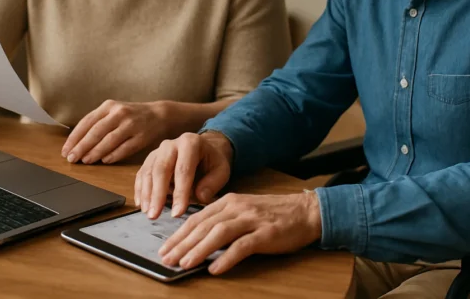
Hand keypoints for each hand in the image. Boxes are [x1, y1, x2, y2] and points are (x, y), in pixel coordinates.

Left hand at [62, 100, 173, 164]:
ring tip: (85, 161)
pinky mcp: (142, 136)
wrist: (159, 114)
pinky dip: (113, 155)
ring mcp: (132, 124)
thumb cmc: (131, 115)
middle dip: (81, 147)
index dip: (74, 138)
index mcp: (109, 106)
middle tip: (72, 158)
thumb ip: (97, 122)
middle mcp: (120, 113)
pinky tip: (105, 161)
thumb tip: (76, 142)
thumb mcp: (113, 111)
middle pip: (96, 132)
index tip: (66, 150)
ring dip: (95, 152)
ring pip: (109, 140)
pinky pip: (125, 148)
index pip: (87, 122)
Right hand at [134, 131, 232, 218]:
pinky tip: (142, 205)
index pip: (183, 169)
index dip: (180, 193)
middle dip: (157, 194)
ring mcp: (158, 151)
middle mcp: (171, 144)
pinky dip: (140, 190)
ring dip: (146, 194)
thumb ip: (213, 183)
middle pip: (161, 169)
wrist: (205, 149)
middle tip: (155, 215)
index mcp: (191, 143)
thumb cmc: (212, 162)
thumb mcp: (221, 171)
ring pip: (148, 172)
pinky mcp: (150, 159)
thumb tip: (199, 197)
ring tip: (149, 213)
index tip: (177, 213)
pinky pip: (141, 174)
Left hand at [158, 191, 321, 274]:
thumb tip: (198, 241)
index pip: (197, 219)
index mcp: (228, 201)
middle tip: (166, 259)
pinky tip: (215, 268)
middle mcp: (237, 207)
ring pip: (219, 233)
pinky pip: (242, 246)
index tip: (164, 249)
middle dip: (182, 244)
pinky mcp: (265, 233)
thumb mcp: (243, 211)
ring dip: (199, 249)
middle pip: (203, 226)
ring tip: (184, 264)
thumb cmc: (273, 215)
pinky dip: (227, 257)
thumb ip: (223, 221)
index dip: (178, 235)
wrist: (305, 211)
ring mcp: (251, 219)